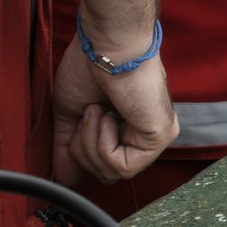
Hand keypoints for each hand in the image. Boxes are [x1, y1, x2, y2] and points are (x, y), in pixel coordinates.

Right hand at [52, 31, 177, 185]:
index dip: (79, 149)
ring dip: (90, 143)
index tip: (80, 119)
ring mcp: (157, 136)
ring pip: (112, 173)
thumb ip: (68, 146)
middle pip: (105, 174)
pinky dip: (103, 146)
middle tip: (89, 112)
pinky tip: (108, 117)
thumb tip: (66, 178)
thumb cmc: (91, 67)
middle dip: (82, 148)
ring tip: (97, 109)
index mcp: (129, 126)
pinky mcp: (161, 136)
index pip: (102, 165)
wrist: (106, 48)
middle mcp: (147, 133)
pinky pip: (123, 167)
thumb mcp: (70, 112)